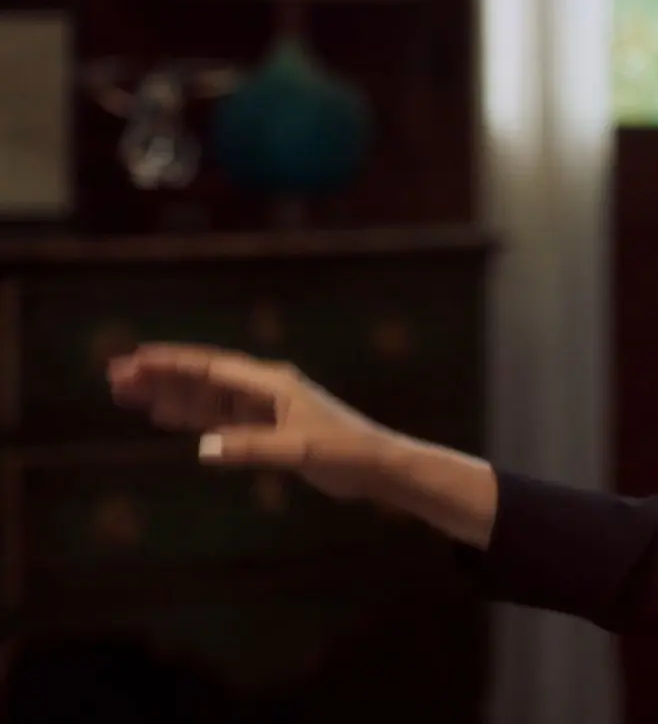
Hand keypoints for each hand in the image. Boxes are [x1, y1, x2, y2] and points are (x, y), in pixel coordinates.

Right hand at [107, 343, 395, 500]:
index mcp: (272, 384)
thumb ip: (251, 448)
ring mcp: (264, 408)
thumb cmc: (344, 452)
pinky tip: (165, 416)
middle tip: (116, 377)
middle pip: (201, 378)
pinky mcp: (266, 428)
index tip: (136, 360)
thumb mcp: (298, 450)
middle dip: (159, 376)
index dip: (173, 364)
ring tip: (128, 394)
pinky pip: (218, 418)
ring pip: (205, 397)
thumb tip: (203, 448)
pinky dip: (190, 416)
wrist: (376, 464)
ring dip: (168, 394)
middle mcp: (264, 389)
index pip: (212, 368)